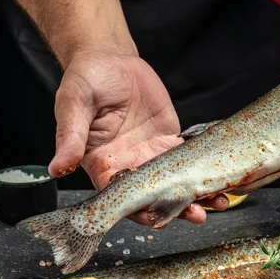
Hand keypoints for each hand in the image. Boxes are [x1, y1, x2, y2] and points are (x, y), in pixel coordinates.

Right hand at [48, 51, 228, 226]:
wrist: (110, 59)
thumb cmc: (85, 80)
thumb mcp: (73, 104)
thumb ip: (69, 137)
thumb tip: (57, 168)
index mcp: (101, 163)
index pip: (119, 196)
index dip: (138, 210)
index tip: (157, 219)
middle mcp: (127, 165)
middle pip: (152, 195)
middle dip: (174, 208)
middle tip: (197, 215)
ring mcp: (150, 154)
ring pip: (174, 182)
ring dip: (195, 194)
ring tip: (218, 202)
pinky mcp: (169, 140)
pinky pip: (187, 160)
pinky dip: (204, 170)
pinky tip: (223, 177)